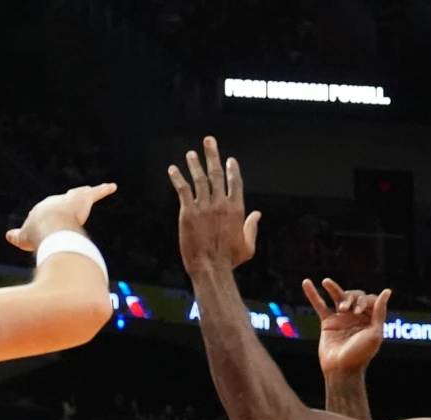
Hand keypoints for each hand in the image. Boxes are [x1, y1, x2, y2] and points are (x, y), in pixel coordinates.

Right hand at [6, 184, 116, 252]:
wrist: (48, 227)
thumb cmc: (36, 234)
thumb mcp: (23, 238)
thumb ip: (17, 236)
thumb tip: (8, 235)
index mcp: (42, 209)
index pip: (48, 210)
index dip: (49, 216)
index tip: (51, 219)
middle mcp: (56, 201)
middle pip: (63, 200)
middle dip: (67, 202)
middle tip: (70, 201)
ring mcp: (70, 200)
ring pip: (78, 194)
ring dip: (84, 193)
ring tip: (88, 192)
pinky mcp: (84, 199)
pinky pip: (96, 193)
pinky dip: (104, 190)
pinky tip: (112, 186)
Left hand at [168, 137, 261, 273]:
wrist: (210, 267)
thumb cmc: (229, 259)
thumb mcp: (248, 245)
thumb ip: (252, 227)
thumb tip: (258, 215)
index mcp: (237, 209)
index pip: (235, 182)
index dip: (232, 169)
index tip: (229, 160)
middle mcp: (221, 203)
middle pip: (217, 174)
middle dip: (213, 155)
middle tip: (209, 141)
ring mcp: (204, 206)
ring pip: (199, 179)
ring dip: (194, 164)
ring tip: (190, 154)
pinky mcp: (188, 212)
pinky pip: (183, 190)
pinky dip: (177, 178)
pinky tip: (172, 170)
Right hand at [303, 278, 391, 376]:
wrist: (341, 369)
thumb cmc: (361, 354)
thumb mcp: (375, 333)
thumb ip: (379, 312)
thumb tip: (387, 291)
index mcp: (371, 319)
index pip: (369, 300)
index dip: (364, 301)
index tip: (357, 312)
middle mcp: (357, 317)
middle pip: (354, 296)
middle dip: (350, 298)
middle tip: (345, 310)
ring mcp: (341, 318)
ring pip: (337, 297)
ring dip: (333, 288)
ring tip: (326, 282)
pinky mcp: (327, 323)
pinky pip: (319, 305)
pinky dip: (313, 294)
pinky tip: (307, 283)